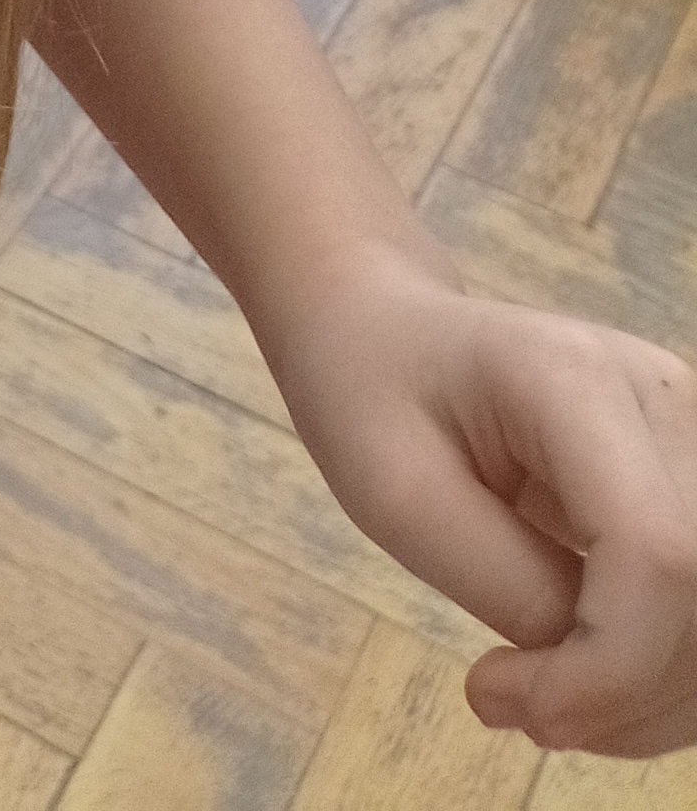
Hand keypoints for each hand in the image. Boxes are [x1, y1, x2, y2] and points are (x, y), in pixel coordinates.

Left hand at [277, 240, 696, 753]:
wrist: (388, 334)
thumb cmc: (373, 396)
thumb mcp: (398, 496)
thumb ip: (510, 587)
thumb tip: (598, 677)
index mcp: (573, 377)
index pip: (656, 554)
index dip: (610, 667)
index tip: (511, 703)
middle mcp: (659, 397)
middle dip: (623, 691)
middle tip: (513, 701)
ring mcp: (689, 439)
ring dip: (645, 697)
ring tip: (537, 689)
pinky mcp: (694, 485)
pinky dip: (655, 675)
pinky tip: (578, 670)